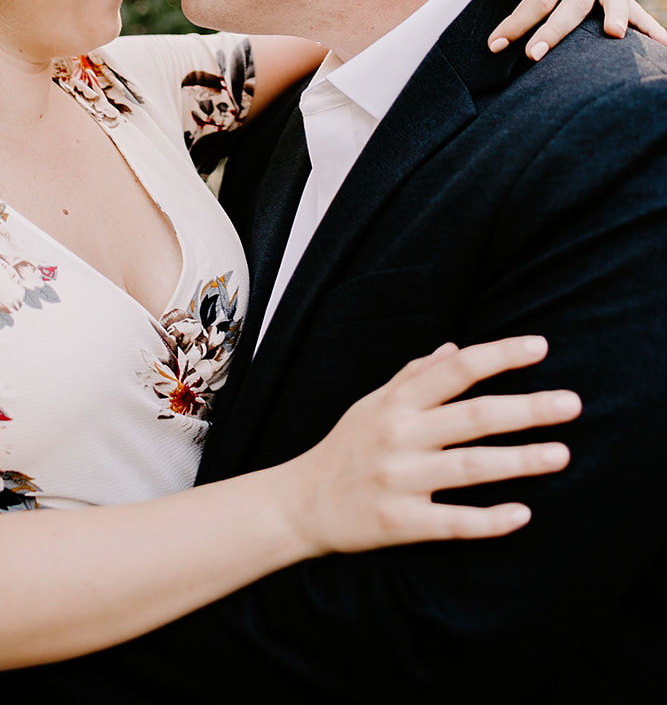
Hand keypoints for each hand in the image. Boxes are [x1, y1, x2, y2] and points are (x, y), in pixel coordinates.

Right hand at [288, 335, 578, 555]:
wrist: (299, 502)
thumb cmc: (343, 448)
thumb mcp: (371, 404)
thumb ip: (413, 377)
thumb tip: (455, 349)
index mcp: (396, 402)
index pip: (456, 370)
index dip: (499, 356)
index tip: (540, 348)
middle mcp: (399, 436)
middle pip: (472, 416)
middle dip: (526, 408)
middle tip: (572, 403)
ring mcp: (400, 480)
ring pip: (470, 467)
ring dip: (519, 460)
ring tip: (561, 454)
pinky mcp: (400, 523)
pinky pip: (452, 522)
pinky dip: (489, 520)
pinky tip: (522, 515)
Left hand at [490, 0, 666, 58]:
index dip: (519, 20)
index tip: (496, 43)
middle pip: (575, 2)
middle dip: (554, 32)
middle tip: (532, 55)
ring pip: (613, 0)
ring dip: (614, 19)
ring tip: (613, 37)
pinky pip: (632, 7)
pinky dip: (648, 26)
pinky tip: (661, 44)